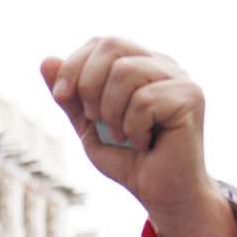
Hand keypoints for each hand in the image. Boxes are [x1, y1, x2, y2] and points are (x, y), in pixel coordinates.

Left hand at [40, 39, 236, 236]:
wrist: (160, 194)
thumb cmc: (129, 161)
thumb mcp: (88, 126)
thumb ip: (70, 96)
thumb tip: (45, 60)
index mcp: (140, 64)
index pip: (101, 42)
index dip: (73, 64)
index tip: (60, 96)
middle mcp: (162, 64)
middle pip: (112, 45)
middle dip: (89, 84)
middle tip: (95, 119)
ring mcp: (180, 78)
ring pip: (126, 71)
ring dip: (112, 112)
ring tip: (122, 136)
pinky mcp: (191, 97)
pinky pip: (144, 99)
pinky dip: (133, 128)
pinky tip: (144, 143)